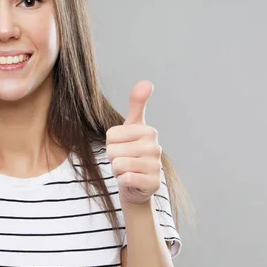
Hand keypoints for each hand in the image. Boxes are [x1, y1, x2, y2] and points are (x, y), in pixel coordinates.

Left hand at [105, 80, 162, 208]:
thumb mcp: (132, 127)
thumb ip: (137, 105)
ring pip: (117, 164)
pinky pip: (125, 178)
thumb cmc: (132, 152)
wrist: (137, 185)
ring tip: (128, 170)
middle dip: (114, 158)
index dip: (111, 144)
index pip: (111, 135)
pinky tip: (132, 180)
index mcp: (149, 131)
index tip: (123, 147)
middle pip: (112, 150)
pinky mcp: (153, 183)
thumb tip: (147, 82)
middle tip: (125, 161)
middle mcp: (155, 147)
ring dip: (118, 170)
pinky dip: (123, 181)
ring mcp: (156, 166)